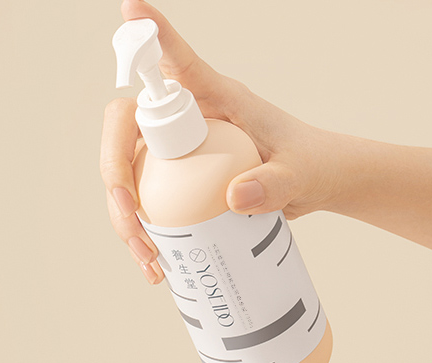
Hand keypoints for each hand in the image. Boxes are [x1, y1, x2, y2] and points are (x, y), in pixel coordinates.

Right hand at [102, 0, 345, 283]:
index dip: (151, 40)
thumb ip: (275, 184)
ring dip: (126, 218)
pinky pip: (146, 204)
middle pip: (126, 130)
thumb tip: (234, 197)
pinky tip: (157, 267)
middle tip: (131, 218)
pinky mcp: (177, 182)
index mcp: (216, 99)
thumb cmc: (312, 163)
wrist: (315, 184)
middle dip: (116, 175)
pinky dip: (143, 235)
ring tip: (149, 260)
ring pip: (128, 175)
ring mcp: (177, 153)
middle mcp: (187, 121)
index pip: (179, 65)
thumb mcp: (300, 175)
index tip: (131, 9)